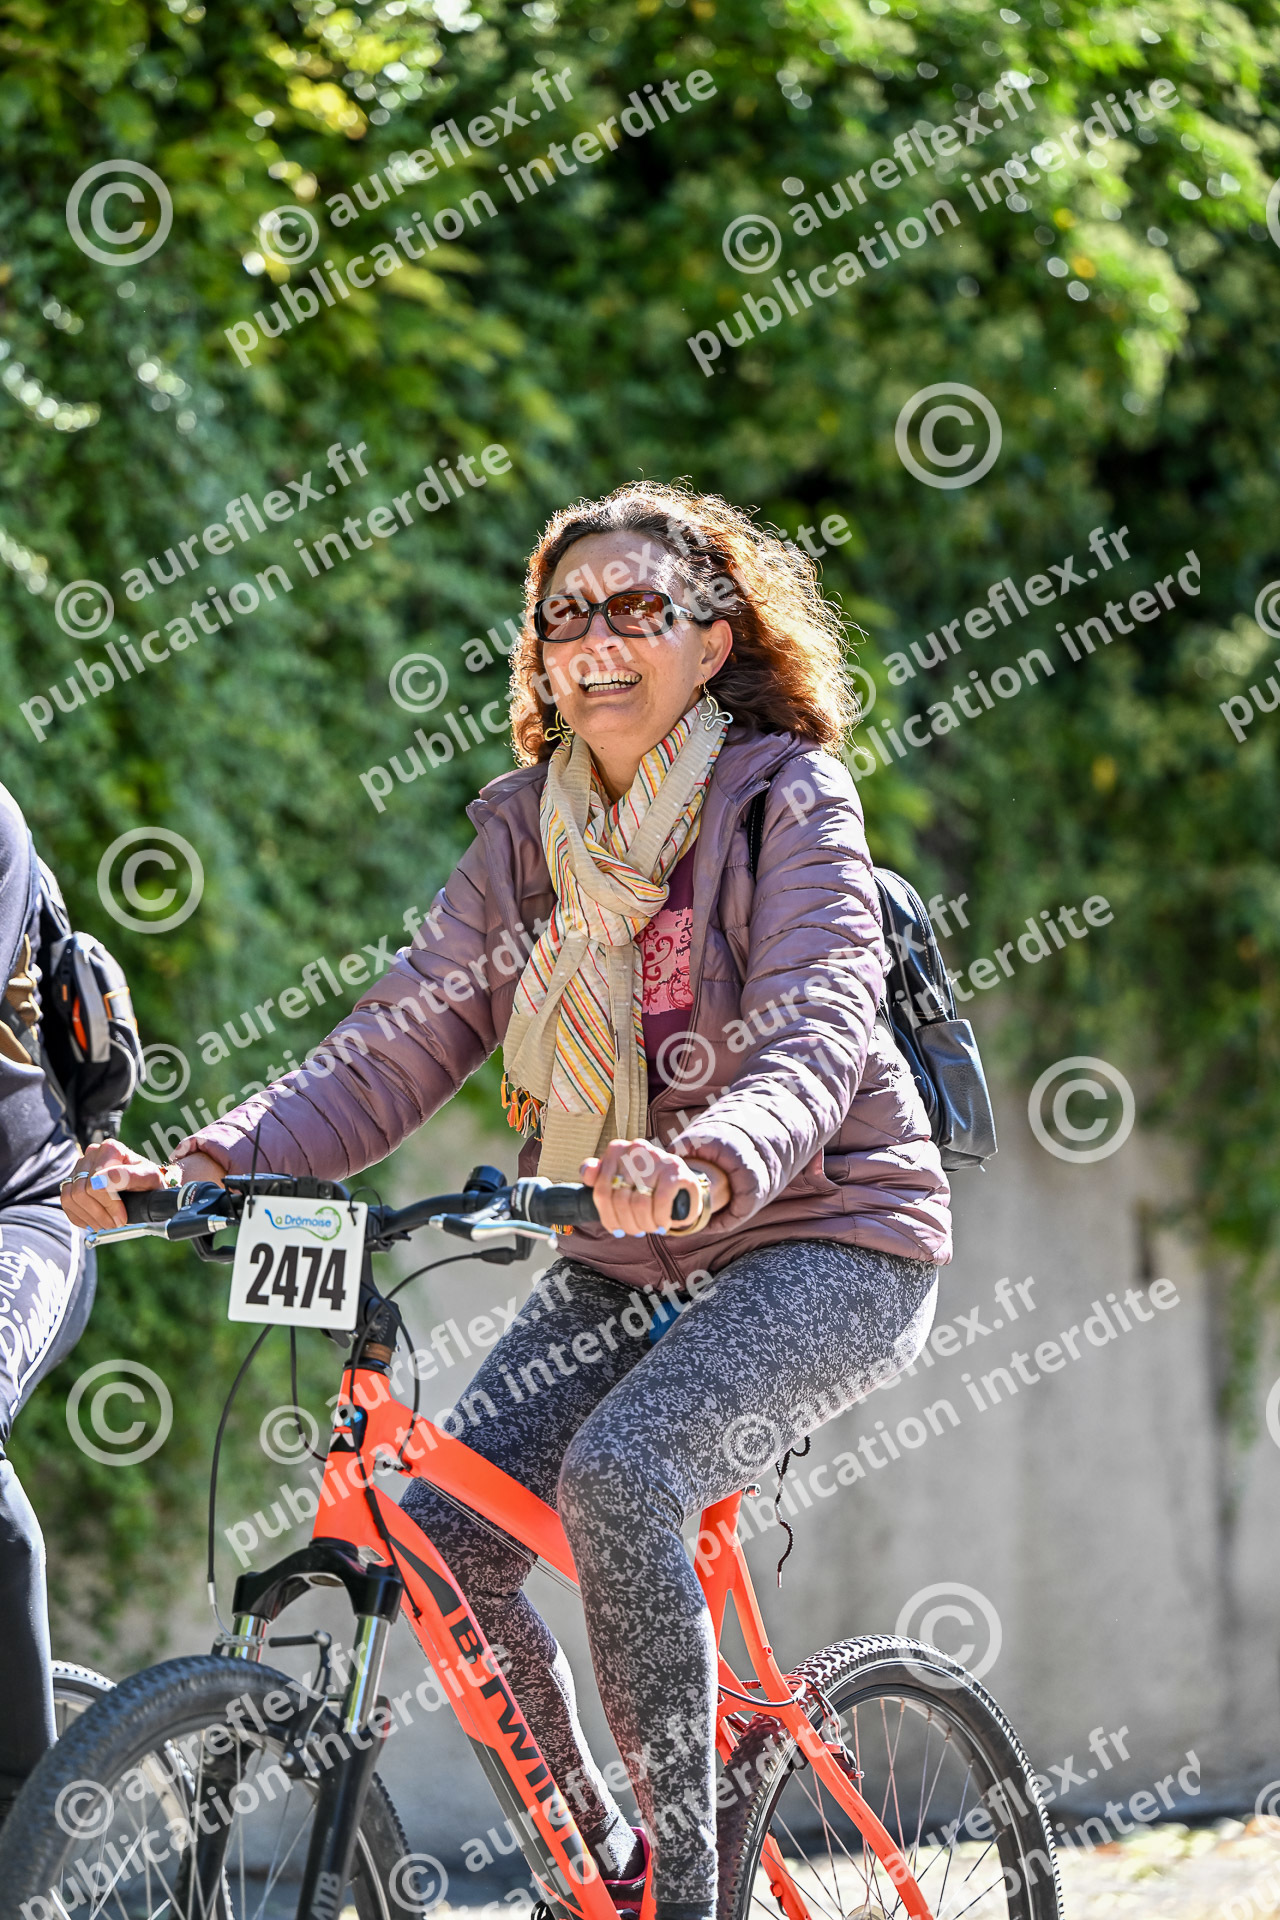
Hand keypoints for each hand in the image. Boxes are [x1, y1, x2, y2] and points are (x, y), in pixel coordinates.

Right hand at [60, 1139, 224, 1231]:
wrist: (149, 1188)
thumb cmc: (152, 1183)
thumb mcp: (150, 1180)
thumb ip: (128, 1177)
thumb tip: (100, 1181)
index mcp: (111, 1149)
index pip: (96, 1184)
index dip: (109, 1206)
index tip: (122, 1218)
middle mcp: (92, 1153)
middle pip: (81, 1192)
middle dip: (99, 1214)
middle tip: (115, 1224)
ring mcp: (80, 1166)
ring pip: (70, 1198)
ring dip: (89, 1217)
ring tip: (106, 1223)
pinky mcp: (72, 1180)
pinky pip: (65, 1202)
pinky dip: (79, 1217)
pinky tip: (95, 1220)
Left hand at [580, 1139, 728, 1237]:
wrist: (683, 1183)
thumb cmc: (646, 1184)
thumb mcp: (620, 1179)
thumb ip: (599, 1176)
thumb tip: (587, 1173)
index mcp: (616, 1150)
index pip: (602, 1190)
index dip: (608, 1216)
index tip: (616, 1228)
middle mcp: (636, 1149)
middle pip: (620, 1200)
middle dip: (628, 1223)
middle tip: (636, 1230)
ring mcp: (657, 1158)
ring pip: (639, 1204)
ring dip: (645, 1224)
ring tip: (650, 1228)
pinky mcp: (676, 1169)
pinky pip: (661, 1202)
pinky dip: (660, 1218)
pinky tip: (663, 1223)